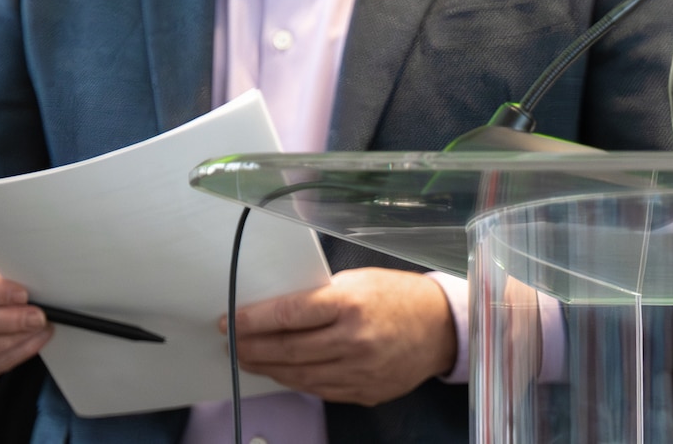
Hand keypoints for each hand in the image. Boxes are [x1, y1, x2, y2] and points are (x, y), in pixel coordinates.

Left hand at [226, 267, 455, 405]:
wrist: (441, 328)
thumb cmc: (398, 296)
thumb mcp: (359, 280)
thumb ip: (321, 296)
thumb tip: (277, 311)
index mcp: (351, 304)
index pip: (288, 314)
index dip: (253, 319)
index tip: (231, 319)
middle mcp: (353, 340)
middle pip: (287, 349)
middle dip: (251, 347)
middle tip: (232, 343)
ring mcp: (358, 371)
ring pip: (298, 375)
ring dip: (267, 367)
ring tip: (248, 359)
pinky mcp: (363, 392)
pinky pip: (318, 390)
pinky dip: (295, 381)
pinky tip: (282, 372)